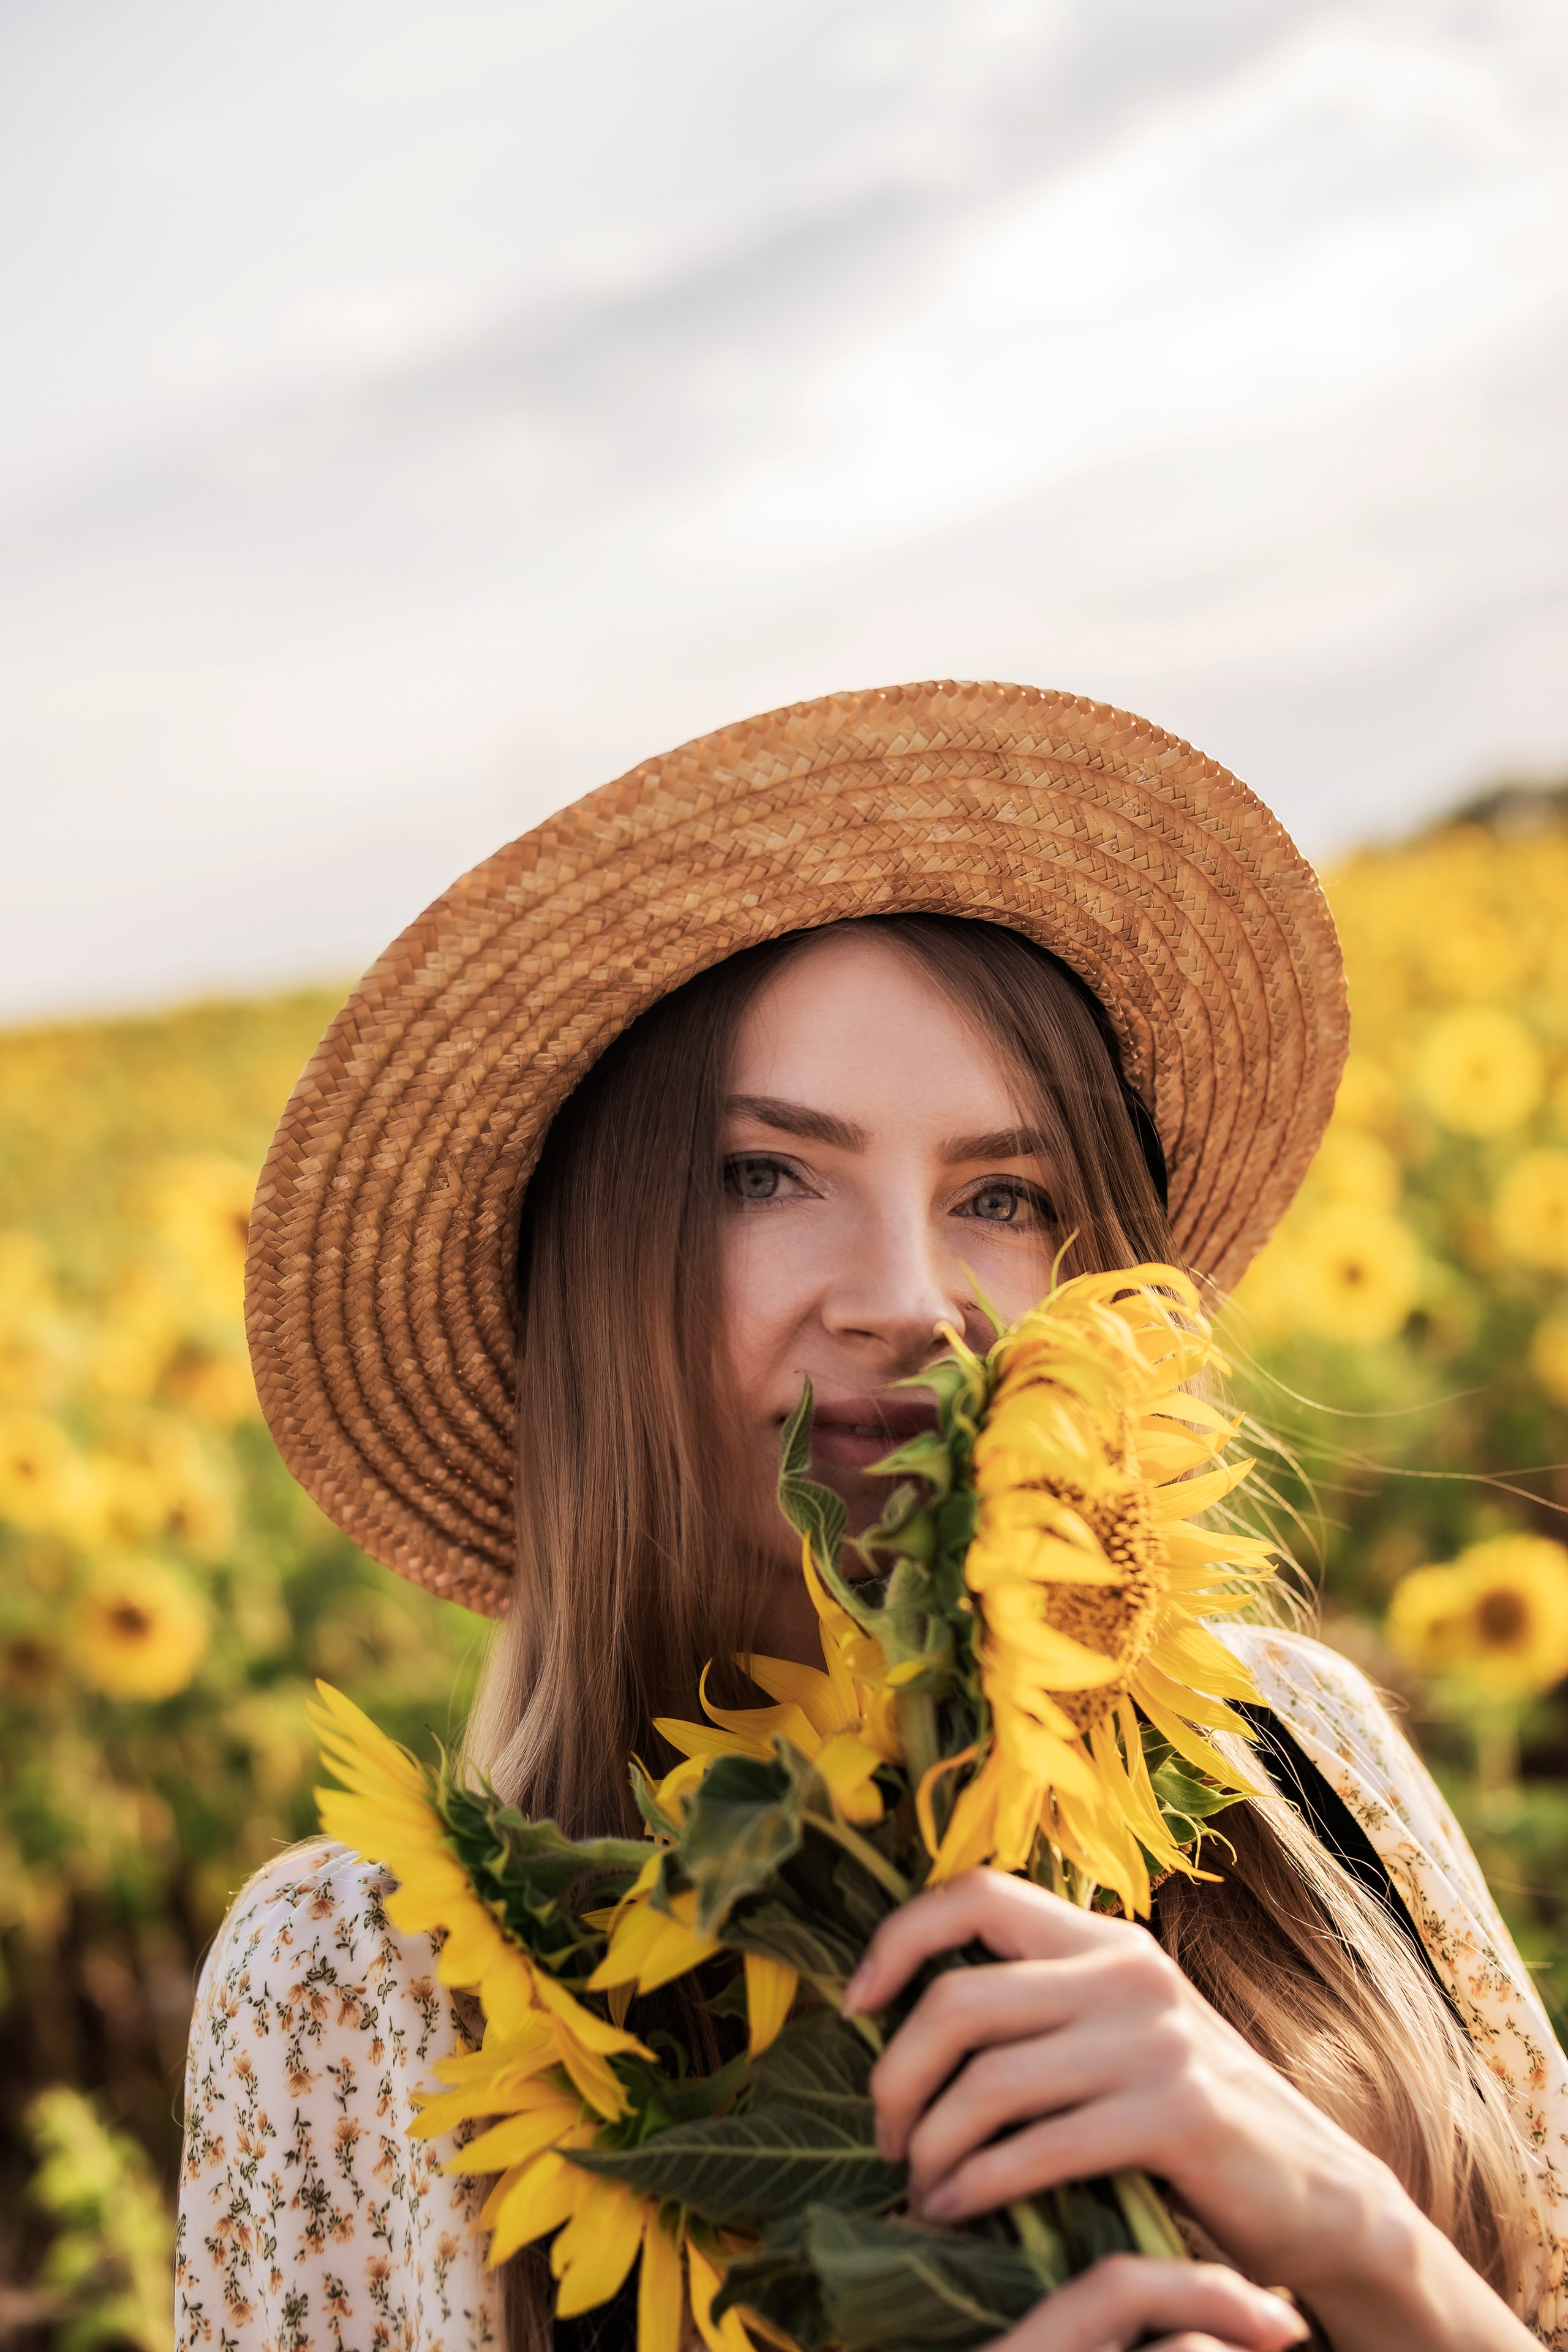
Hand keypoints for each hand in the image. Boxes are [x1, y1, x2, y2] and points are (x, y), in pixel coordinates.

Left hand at [842, 1871, 1538, 2351]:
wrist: (1316, 2192)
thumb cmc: (1188, 2117)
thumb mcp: (1119, 2032)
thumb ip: (1041, 2008)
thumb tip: (909, 2009)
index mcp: (1104, 1939)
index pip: (974, 1893)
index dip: (898, 1939)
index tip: (854, 2004)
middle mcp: (1127, 1971)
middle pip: (960, 1999)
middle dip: (897, 2074)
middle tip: (883, 2134)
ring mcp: (1155, 2039)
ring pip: (990, 2082)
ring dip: (932, 2146)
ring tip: (918, 2189)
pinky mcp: (1176, 2113)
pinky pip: (1042, 2148)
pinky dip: (982, 2186)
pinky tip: (959, 2212)